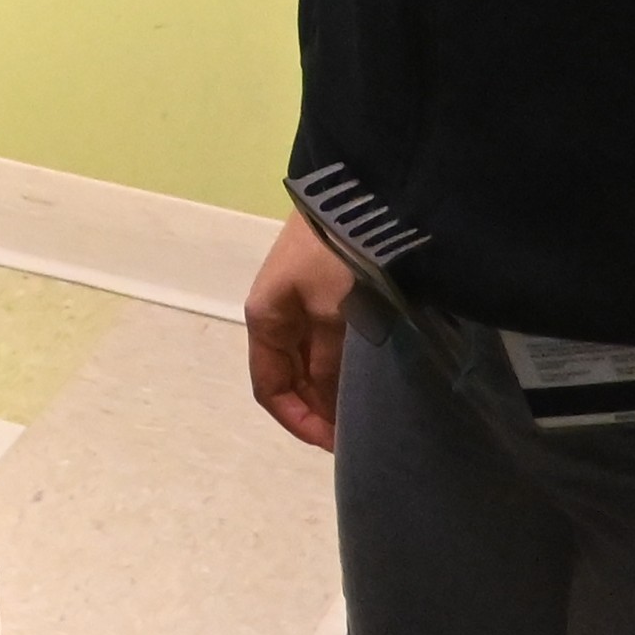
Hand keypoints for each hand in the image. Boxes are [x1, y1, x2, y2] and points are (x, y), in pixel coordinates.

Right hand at [241, 211, 355, 452]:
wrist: (360, 191)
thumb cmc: (338, 255)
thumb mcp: (332, 315)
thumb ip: (330, 366)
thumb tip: (333, 409)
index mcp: (265, 319)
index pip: (269, 388)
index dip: (297, 420)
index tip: (333, 443)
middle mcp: (279, 313)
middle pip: (292, 377)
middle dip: (318, 408)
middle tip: (357, 431)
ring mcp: (304, 300)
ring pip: (313, 362)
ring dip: (333, 387)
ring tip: (366, 408)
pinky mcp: (330, 289)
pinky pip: (330, 341)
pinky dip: (345, 364)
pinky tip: (368, 374)